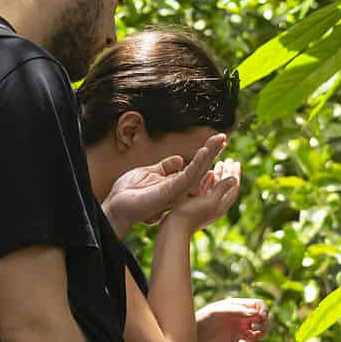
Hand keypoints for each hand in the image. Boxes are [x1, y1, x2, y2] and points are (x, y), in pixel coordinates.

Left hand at [104, 134, 226, 232]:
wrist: (117, 205)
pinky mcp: (172, 191)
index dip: (206, 152)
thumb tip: (179, 159)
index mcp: (175, 182)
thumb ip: (165, 167)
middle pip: (201, 166)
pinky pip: (188, 175)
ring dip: (210, 153)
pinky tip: (204, 151)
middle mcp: (179, 186)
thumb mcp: (148, 173)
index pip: (195, 165)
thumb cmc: (129, 192)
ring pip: (199, 169)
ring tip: (220, 139)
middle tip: (224, 136)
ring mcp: (177, 189)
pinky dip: (197, 163)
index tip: (217, 140)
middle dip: (213, 151)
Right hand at [166, 159, 240, 231]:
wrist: (174, 229)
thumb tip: (235, 179)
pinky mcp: (196, 205)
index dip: (235, 174)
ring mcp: (205, 206)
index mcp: (221, 205)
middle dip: (228, 173)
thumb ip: (222, 189)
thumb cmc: (191, 215)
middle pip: (226, 186)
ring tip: (220, 164)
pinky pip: (206, 190)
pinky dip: (208, 181)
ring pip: (216, 187)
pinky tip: (207, 174)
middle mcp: (215, 206)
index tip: (236, 162)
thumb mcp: (209, 200)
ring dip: (219, 175)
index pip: (233, 187)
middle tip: (230, 161)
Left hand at [195, 297, 269, 341]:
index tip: (260, 317)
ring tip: (248, 336)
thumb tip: (256, 314)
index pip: (259, 305)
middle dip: (264, 325)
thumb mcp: (218, 312)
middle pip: (264, 320)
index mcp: (238, 306)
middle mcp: (241, 318)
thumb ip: (236, 311)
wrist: (189, 338)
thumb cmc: (201, 320)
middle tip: (255, 328)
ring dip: (259, 335)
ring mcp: (239, 332)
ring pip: (260, 333)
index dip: (264, 310)